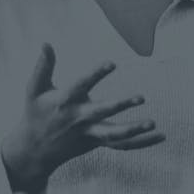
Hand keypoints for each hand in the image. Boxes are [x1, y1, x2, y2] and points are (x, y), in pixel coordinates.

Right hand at [1, 44, 164, 192]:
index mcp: (64, 101)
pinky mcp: (96, 143)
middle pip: (102, 112)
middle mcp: (78, 118)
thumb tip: (46, 43)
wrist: (34, 149)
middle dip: (120, 105)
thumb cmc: (35, 113)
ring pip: (114, 135)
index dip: (96, 74)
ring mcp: (88, 133)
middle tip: (141, 97)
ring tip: (153, 123)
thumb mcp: (33, 89)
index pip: (81, 85)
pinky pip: (121, 145)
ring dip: (134, 130)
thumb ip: (43, 66)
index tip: (112, 63)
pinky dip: (141, 142)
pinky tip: (160, 136)